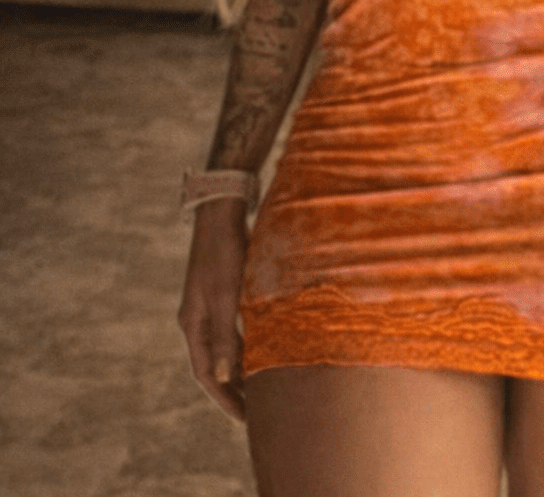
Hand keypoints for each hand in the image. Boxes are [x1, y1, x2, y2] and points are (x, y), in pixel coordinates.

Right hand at [177, 201, 249, 422]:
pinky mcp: (222, 291)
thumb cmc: (223, 252)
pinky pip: (232, 328)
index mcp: (193, 323)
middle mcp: (197, 317)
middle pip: (214, 363)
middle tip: (256, 411)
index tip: (244, 419)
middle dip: (233, 387)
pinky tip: (264, 347)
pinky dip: (245, 344)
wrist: (222, 211)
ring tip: (262, 386)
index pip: (206, 373)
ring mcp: (208, 304)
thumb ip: (225, 335)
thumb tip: (224, 376)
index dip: (224, 397)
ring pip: (225, 346)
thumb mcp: (225, 295)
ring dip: (240, 366)